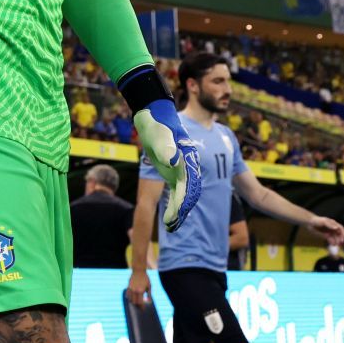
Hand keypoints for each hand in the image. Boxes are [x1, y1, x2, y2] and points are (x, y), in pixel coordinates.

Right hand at [125, 270, 150, 308]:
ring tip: (137, 303)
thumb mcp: (149, 286)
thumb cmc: (146, 278)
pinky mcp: (128, 287)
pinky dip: (130, 298)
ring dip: (133, 302)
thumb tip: (149, 301)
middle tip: (140, 307)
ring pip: (130, 299)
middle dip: (137, 306)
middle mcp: (135, 291)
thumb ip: (149, 294)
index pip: (140, 302)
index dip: (141, 307)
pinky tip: (133, 298)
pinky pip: (127, 295)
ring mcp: (130, 289)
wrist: (139, 271)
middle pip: (135, 302)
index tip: (143, 309)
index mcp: (140, 291)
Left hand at [133, 99, 202, 231]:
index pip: (189, 185)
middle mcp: (188, 166)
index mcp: (188, 160)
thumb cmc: (156, 124)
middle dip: (182, 211)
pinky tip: (170, 217)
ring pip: (185, 195)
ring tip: (170, 227)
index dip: (182, 202)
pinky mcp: (173, 172)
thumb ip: (166, 148)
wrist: (154, 115)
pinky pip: (177, 192)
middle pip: (190, 193)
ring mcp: (181, 170)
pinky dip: (174, 205)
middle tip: (170, 226)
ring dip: (179, 211)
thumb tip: (173, 162)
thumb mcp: (159, 135)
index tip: (174, 216)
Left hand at [310, 216, 343, 246]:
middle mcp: (333, 228)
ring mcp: (329, 232)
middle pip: (339, 234)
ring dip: (337, 241)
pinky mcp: (326, 236)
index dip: (343, 232)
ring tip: (337, 244)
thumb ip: (330, 225)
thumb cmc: (317, 220)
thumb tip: (336, 228)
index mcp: (333, 224)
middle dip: (340, 238)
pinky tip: (333, 244)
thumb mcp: (324, 222)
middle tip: (341, 243)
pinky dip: (332, 242)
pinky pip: (330, 240)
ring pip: (335, 237)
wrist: (309, 223)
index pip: (341, 228)